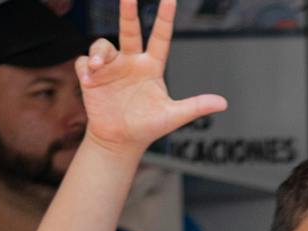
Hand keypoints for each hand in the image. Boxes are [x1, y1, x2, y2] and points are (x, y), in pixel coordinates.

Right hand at [77, 0, 227, 154]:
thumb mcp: (173, 116)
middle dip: (128, 12)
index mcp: (151, 67)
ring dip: (98, 52)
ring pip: (102, 45)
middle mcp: (131, 61)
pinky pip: (84, 62)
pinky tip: (89, 81)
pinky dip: (85, 68)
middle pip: (129, 30)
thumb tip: (223, 103)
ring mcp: (110, 67)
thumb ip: (196, 106)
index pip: (160, 38)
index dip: (164, 19)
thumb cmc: (148, 126)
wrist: (121, 140)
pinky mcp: (92, 77)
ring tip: (97, 67)